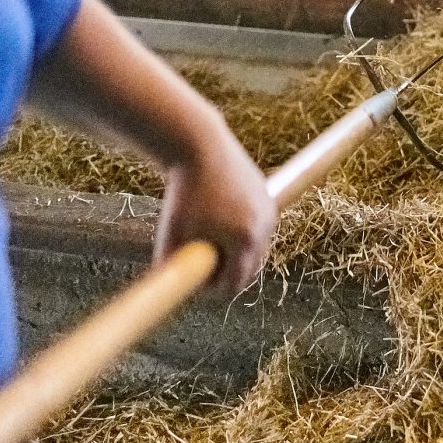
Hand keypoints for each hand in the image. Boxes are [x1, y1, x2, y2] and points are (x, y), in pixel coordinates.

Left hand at [154, 125, 276, 294]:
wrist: (201, 146)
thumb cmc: (183, 192)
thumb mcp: (172, 235)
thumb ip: (174, 269)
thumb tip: (173, 295)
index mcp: (243, 241)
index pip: (233, 286)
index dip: (210, 288)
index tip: (192, 274)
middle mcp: (264, 230)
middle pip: (248, 271)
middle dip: (225, 270)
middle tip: (198, 256)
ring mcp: (270, 215)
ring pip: (253, 251)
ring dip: (232, 251)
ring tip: (205, 229)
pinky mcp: (270, 202)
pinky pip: (256, 231)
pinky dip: (239, 232)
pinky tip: (218, 215)